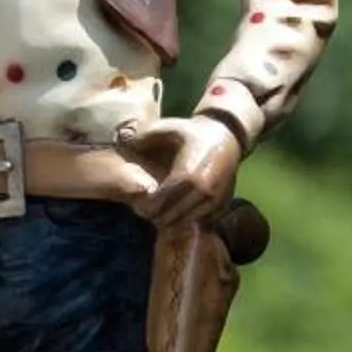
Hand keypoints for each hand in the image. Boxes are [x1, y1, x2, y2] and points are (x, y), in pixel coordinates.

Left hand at [121, 114, 241, 231]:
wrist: (227, 136)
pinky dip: (186, 218)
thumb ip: (144, 136)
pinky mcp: (221, 205)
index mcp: (186, 175)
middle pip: (169, 219)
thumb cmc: (192, 132)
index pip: (157, 206)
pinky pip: (198, 222)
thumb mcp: (168, 127)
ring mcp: (214, 200)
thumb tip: (124, 145)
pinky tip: (178, 207)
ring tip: (162, 208)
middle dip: (155, 216)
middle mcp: (202, 192)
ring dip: (170, 220)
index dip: (144, 207)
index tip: (139, 201)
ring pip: (183, 224)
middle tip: (148, 207)